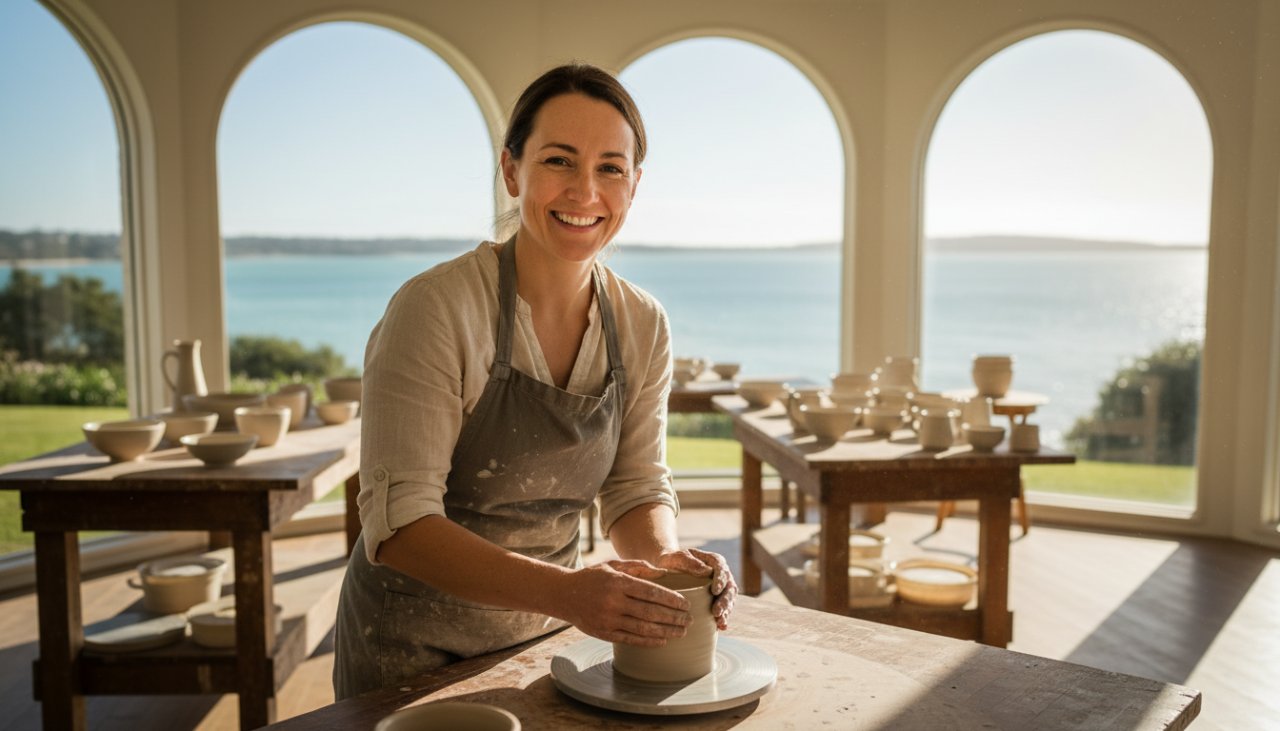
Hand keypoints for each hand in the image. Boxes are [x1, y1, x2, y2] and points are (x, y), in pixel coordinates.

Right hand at [556, 560, 691, 646]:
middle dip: (674, 617)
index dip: (672, 600)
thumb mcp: (613, 565)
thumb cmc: (592, 577)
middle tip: (690, 620)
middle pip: (651, 612)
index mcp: (618, 582)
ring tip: (682, 632)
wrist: (562, 595)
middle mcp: (613, 602)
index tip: (686, 604)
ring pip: (643, 628)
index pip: (651, 592)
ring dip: (666, 631)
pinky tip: (663, 640)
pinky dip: (649, 641)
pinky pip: (631, 639)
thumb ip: (638, 567)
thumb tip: (664, 572)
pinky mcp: (604, 633)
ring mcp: (608, 620)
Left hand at [654, 548, 737, 630]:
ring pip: (729, 600)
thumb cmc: (673, 561)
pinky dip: (723, 618)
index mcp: (714, 561)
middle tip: (716, 612)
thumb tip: (706, 571)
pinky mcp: (717, 601)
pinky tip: (721, 627)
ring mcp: (721, 589)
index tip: (715, 590)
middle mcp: (721, 575)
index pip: (722, 569)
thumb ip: (690, 561)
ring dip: (726, 612)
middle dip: (725, 601)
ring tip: (719, 622)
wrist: (668, 570)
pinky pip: (723, 610)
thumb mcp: (677, 557)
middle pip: (729, 588)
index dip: (720, 580)